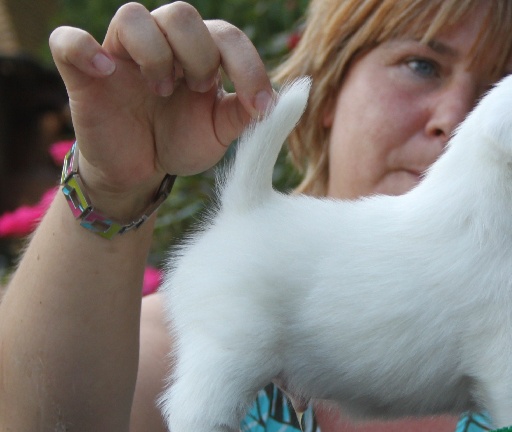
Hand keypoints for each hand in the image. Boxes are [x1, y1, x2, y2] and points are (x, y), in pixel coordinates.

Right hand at [49, 2, 272, 217]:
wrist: (140, 171)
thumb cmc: (180, 142)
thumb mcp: (220, 133)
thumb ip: (248, 115)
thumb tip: (280, 100)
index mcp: (199, 52)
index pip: (227, 36)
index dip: (247, 66)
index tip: (259, 105)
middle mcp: (161, 44)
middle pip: (180, 13)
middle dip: (199, 53)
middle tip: (200, 89)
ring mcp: (120, 54)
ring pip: (132, 16)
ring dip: (156, 53)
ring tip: (163, 90)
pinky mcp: (83, 73)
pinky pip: (68, 41)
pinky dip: (84, 49)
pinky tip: (107, 72)